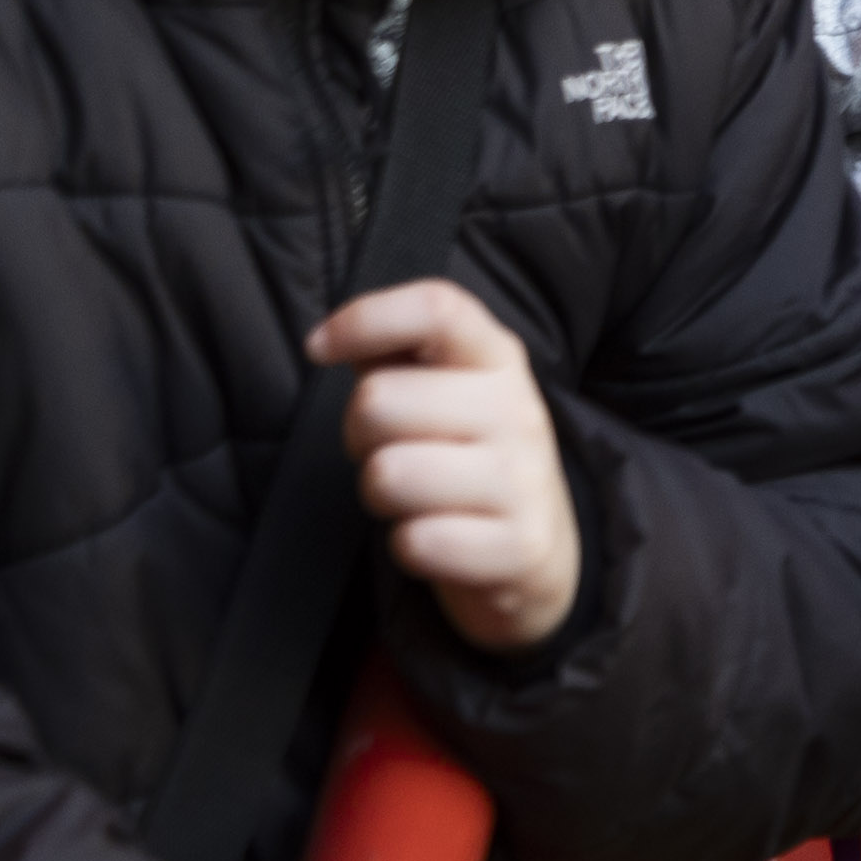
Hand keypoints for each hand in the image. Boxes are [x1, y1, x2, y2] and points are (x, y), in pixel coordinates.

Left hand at [315, 280, 578, 652]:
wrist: (539, 550)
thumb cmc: (468, 458)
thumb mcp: (446, 391)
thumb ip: (395, 355)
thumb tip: (331, 338)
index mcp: (497, 359)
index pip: (436, 310)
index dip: (365, 320)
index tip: (321, 347)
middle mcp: (518, 411)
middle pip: (379, 402)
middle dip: (358, 435)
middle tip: (387, 450)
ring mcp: (524, 480)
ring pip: (389, 475)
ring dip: (381, 495)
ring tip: (413, 497)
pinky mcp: (521, 547)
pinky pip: (415, 542)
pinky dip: (410, 548)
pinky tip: (439, 537)